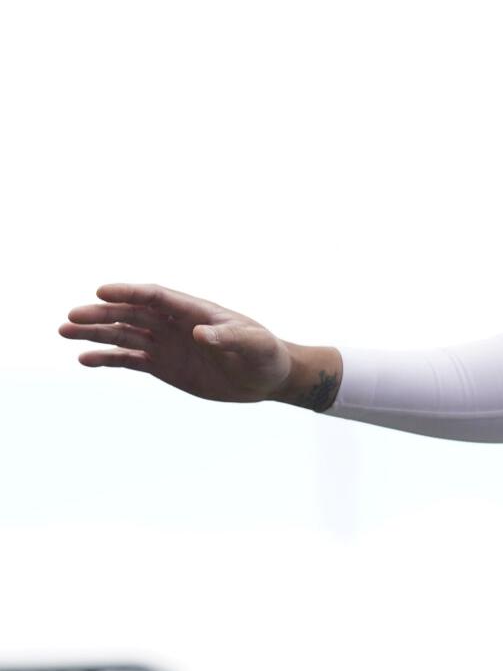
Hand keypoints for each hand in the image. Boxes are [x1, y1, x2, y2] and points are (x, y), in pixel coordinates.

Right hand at [60, 283, 294, 403]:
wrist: (268, 378)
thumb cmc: (265, 355)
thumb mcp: (253, 345)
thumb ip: (229, 338)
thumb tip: (199, 333)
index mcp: (195, 311)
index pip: (156, 296)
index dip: (129, 292)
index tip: (101, 292)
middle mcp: (175, 324)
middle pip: (132, 314)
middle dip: (102, 315)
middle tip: (71, 318)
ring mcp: (167, 344)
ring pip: (125, 335)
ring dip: (96, 334)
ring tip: (65, 333)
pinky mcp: (164, 365)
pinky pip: (130, 359)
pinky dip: (108, 359)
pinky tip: (85, 359)